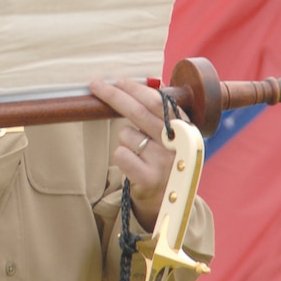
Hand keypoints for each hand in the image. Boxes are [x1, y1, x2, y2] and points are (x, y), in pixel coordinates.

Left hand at [89, 78, 175, 231]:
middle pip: (138, 112)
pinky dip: (121, 156)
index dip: (136, 89)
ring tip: (138, 152)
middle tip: (96, 85)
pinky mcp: (149, 178)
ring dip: (125, 139)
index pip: (158, 101)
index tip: (118, 80)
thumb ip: (161, 111)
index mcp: (184, 128)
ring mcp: (164, 162)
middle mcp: (178, 144)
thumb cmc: (165, 159)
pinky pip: (121, 154)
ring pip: (126, 134)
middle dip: (114, 95)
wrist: (168, 200)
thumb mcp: (172, 135)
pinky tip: (134, 165)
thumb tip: (146, 81)